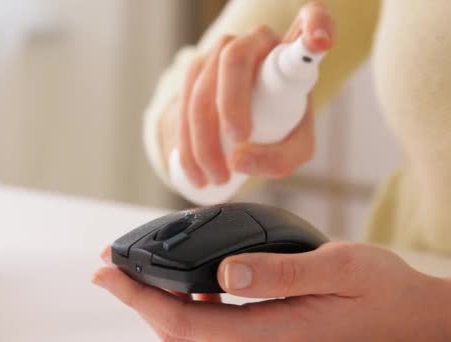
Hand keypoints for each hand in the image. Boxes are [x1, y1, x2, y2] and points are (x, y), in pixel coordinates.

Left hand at [93, 243, 450, 340]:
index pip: (183, 322)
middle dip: (135, 298)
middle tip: (107, 267)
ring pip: (190, 330)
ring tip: (133, 272)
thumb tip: (225, 272)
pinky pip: (211, 325)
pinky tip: (182, 281)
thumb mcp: (340, 270)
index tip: (106, 273)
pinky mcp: (267, 335)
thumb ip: (281, 273)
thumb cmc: (382, 293)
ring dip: (155, 301)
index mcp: (268, 333)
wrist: (411, 321)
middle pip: (175, 331)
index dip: (137, 298)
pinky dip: (185, 303)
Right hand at [160, 1, 334, 186]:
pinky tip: (194, 170)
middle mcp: (256, 42)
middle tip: (238, 141)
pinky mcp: (195, 70)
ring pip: (203, 85)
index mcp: (289, 51)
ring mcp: (220, 52)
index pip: (310, 18)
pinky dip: (186, 142)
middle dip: (231, 103)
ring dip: (203, 137)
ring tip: (216, 176)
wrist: (244, 122)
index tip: (320, 43)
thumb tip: (237, 162)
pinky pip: (183, 101)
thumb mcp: (294, 147)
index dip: (317, 24)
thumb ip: (281, 159)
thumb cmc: (279, 125)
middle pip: (236, 59)